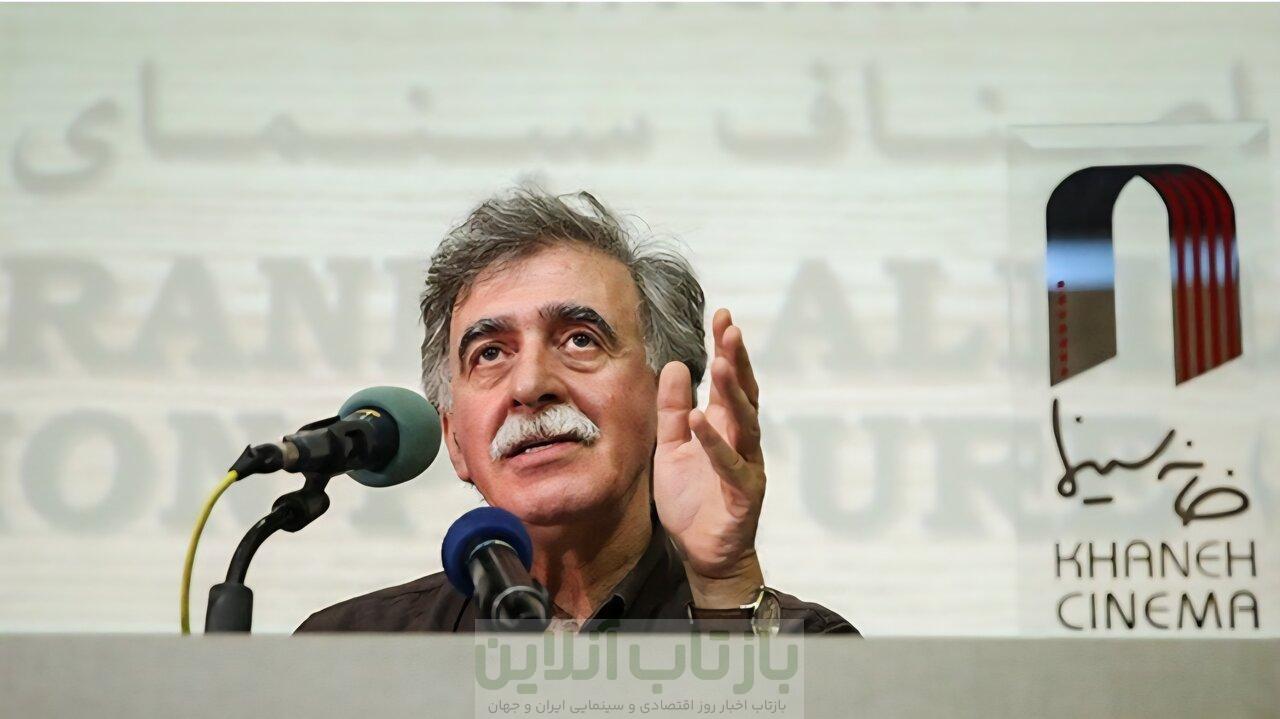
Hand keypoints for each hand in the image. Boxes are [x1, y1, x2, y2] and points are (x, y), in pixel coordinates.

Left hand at [653, 308, 765, 607]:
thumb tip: (676, 364)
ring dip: (733, 393)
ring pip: (744, 423)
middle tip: (730, 327)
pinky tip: (701, 420)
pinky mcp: (743, 494)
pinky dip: (716, 443)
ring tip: (720, 364)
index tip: (723, 316)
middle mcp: (741, 441)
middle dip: (737, 360)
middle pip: (743, 393)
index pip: (729, 381)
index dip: (727, 349)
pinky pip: (730, 465)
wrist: (703, 554)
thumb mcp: (671, 447)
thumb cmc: (692, 501)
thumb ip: (672, 410)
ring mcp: (746, 466)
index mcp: (724, 427)